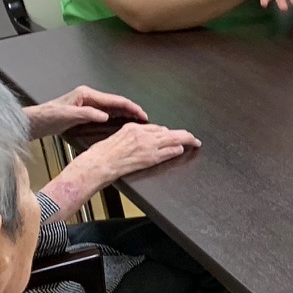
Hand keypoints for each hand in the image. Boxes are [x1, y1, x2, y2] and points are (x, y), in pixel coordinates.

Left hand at [25, 85, 148, 137]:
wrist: (35, 122)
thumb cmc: (47, 117)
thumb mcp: (67, 115)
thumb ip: (87, 114)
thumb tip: (106, 116)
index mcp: (86, 94)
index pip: (114, 100)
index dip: (130, 107)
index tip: (141, 114)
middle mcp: (89, 97)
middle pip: (116, 103)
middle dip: (132, 110)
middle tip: (145, 119)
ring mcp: (87, 104)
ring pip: (113, 108)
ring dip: (126, 114)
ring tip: (138, 121)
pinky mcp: (86, 112)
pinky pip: (106, 113)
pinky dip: (117, 117)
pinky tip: (123, 122)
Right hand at [68, 122, 199, 189]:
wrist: (98, 164)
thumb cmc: (102, 155)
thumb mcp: (116, 139)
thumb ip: (130, 138)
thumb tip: (141, 141)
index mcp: (132, 128)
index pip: (156, 127)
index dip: (167, 132)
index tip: (172, 134)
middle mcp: (141, 134)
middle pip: (168, 131)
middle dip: (182, 134)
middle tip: (192, 137)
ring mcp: (147, 145)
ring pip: (172, 139)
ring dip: (186, 140)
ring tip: (194, 142)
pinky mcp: (149, 157)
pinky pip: (168, 151)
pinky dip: (177, 150)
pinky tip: (182, 150)